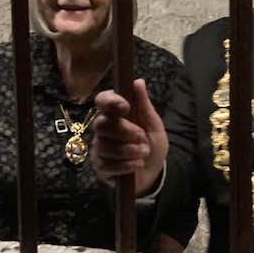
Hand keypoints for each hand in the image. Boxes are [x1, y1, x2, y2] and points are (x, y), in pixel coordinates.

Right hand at [91, 78, 167, 194]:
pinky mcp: (100, 167)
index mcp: (115, 113)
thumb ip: (144, 105)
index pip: (102, 100)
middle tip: (142, 137)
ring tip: (143, 153)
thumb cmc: (152, 144)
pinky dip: (126, 166)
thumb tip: (137, 81)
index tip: (125, 108)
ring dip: (129, 151)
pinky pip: (107, 164)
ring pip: (104, 146)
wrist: (154, 171)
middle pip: (101, 124)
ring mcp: (99, 148)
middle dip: (125, 132)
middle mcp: (103, 129)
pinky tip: (136, 165)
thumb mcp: (153, 124)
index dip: (110, 102)